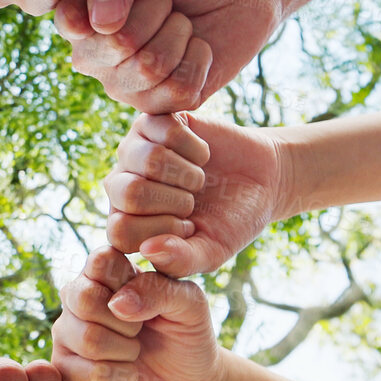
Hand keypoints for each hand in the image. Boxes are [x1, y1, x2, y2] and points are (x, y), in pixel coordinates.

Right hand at [52, 249, 225, 380]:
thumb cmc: (187, 333)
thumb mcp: (189, 303)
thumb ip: (158, 289)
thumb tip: (117, 304)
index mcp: (104, 271)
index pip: (101, 260)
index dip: (129, 283)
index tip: (148, 299)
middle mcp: (78, 297)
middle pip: (84, 299)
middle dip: (128, 323)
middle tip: (141, 330)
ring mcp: (67, 334)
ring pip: (89, 339)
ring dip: (126, 352)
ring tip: (134, 352)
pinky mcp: (67, 371)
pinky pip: (88, 374)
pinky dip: (120, 377)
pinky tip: (127, 375)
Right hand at [55, 0, 289, 111]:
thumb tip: (103, 24)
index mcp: (77, 17)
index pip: (74, 21)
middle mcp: (92, 57)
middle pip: (119, 43)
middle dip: (158, 11)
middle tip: (167, 2)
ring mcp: (124, 86)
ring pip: (151, 69)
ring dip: (181, 34)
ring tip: (182, 23)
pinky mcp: (161, 106)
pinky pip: (179, 90)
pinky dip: (199, 60)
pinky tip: (196, 48)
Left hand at [107, 112, 287, 276]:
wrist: (260, 181)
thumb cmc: (230, 221)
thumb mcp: (211, 251)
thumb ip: (180, 260)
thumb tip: (148, 251)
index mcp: (124, 222)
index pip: (120, 231)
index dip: (163, 230)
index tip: (188, 228)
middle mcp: (121, 184)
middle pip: (130, 193)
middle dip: (177, 201)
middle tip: (193, 201)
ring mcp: (135, 149)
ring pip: (151, 160)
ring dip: (189, 174)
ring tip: (198, 179)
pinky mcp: (156, 120)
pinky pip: (169, 130)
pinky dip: (197, 148)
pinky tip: (200, 155)